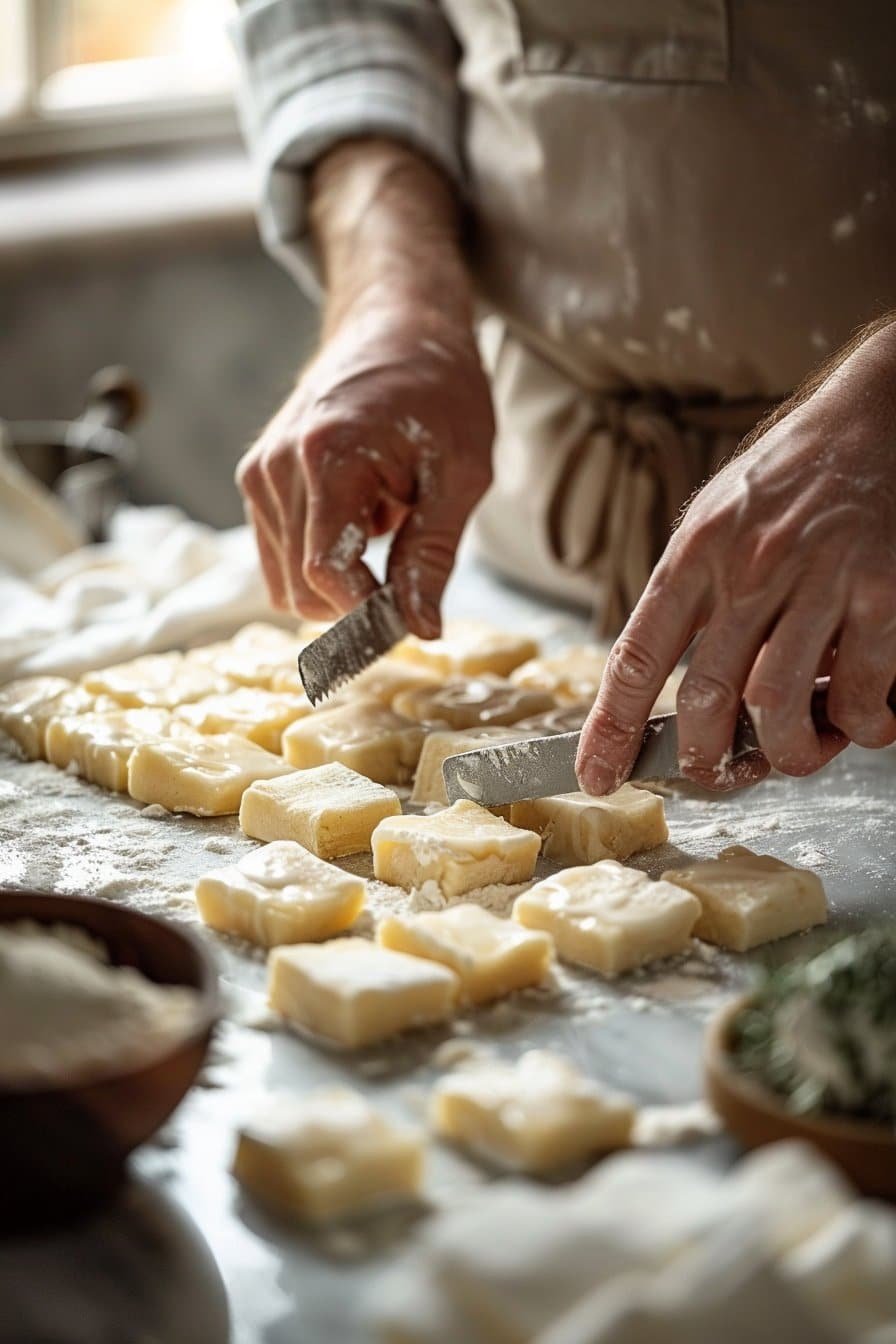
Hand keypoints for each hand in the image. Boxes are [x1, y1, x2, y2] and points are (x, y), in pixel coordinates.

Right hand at [236, 299, 493, 634]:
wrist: (397, 326)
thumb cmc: (438, 390)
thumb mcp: (461, 473)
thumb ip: (433, 555)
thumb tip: (420, 628)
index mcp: (325, 455)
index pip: (325, 572)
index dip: (365, 614)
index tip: (408, 622)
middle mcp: (275, 466)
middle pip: (300, 588)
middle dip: (354, 606)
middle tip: (411, 585)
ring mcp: (258, 474)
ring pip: (285, 583)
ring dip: (339, 581)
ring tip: (387, 528)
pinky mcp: (256, 481)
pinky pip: (280, 558)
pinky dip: (321, 561)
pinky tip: (361, 522)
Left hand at [577, 319, 895, 793]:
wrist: (876, 414)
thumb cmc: (791, 473)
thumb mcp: (717, 515)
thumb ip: (693, 591)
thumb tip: (667, 680)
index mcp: (696, 551)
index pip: (638, 655)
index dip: (611, 727)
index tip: (597, 775)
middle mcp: (748, 566)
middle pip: (708, 696)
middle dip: (707, 757)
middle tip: (718, 772)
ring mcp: (817, 578)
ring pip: (778, 704)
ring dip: (786, 752)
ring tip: (797, 752)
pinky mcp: (881, 589)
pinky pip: (860, 687)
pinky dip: (859, 724)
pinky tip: (861, 721)